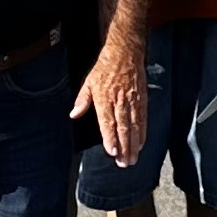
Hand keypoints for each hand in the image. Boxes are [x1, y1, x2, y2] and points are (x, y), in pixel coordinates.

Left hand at [81, 38, 150, 168]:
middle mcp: (120, 102)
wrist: (125, 53)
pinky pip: (143, 119)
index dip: (110, 138)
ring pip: (134, 126)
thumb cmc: (105, 68)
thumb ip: (82, 100)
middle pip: (123, 128)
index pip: (108, 122)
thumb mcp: (88, 82)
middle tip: (124, 163)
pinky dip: (143, 133)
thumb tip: (74, 114)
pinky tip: (141, 144)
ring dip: (134, 144)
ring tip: (133, 158)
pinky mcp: (142, 100)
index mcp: (104, 99)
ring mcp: (133, 101)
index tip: (112, 152)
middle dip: (124, 147)